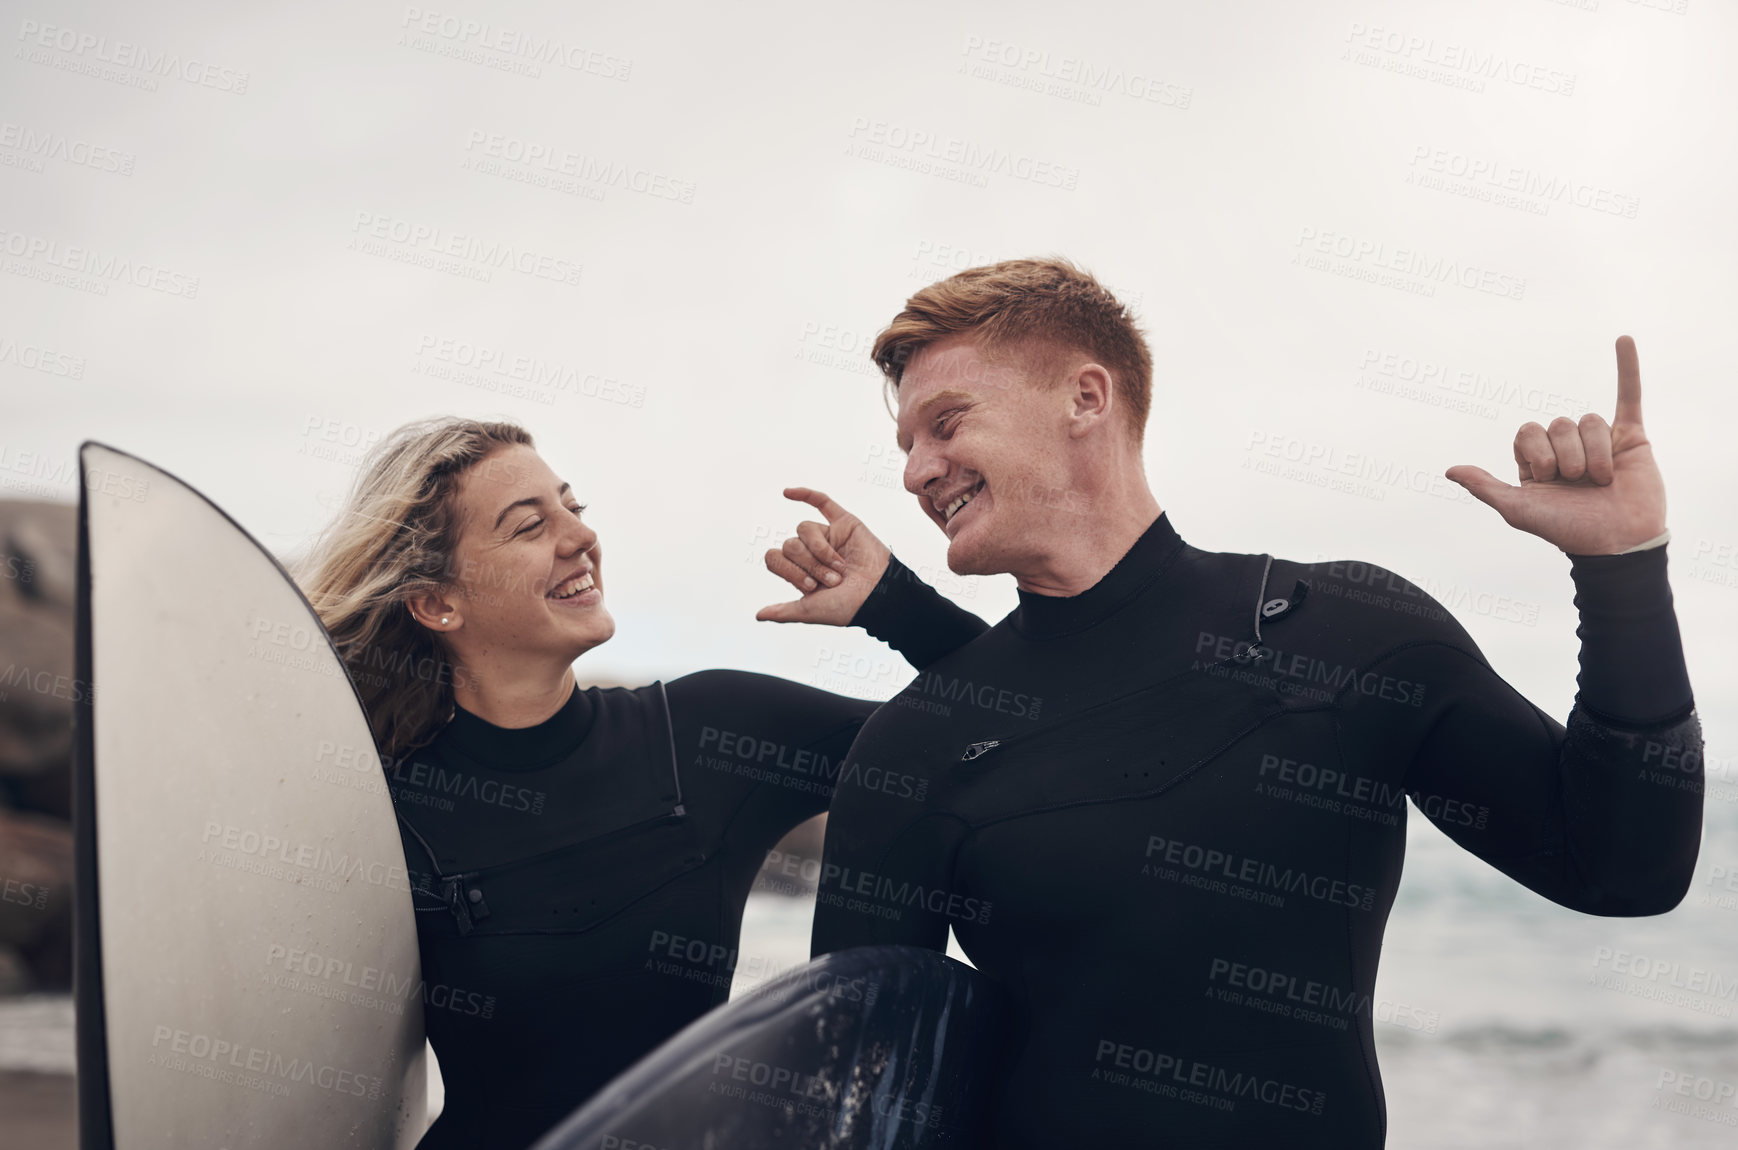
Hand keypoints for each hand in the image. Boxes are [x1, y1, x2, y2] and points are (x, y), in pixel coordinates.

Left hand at [756, 487, 892, 624]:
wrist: (879, 595)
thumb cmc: (847, 606)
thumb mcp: (810, 611)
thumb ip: (784, 612)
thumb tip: (758, 616)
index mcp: (799, 571)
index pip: (775, 558)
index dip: (788, 570)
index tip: (811, 586)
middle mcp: (810, 552)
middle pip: (790, 544)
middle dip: (810, 564)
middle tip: (832, 579)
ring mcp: (826, 536)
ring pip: (803, 529)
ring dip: (821, 550)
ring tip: (840, 566)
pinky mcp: (843, 522)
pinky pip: (821, 502)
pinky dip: (804, 494)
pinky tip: (787, 492)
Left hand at [1444, 336, 1666, 554]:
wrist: (1616, 544)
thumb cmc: (1567, 529)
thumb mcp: (1518, 510)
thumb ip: (1485, 487)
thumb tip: (1449, 470)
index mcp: (1536, 460)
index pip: (1528, 431)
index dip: (1537, 453)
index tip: (1547, 480)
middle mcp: (1566, 447)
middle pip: (1558, 425)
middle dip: (1567, 458)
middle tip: (1578, 485)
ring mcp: (1599, 440)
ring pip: (1588, 420)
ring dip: (1594, 455)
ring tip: (1602, 481)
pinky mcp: (1630, 437)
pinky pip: (1628, 395)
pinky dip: (1627, 367)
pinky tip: (1624, 340)